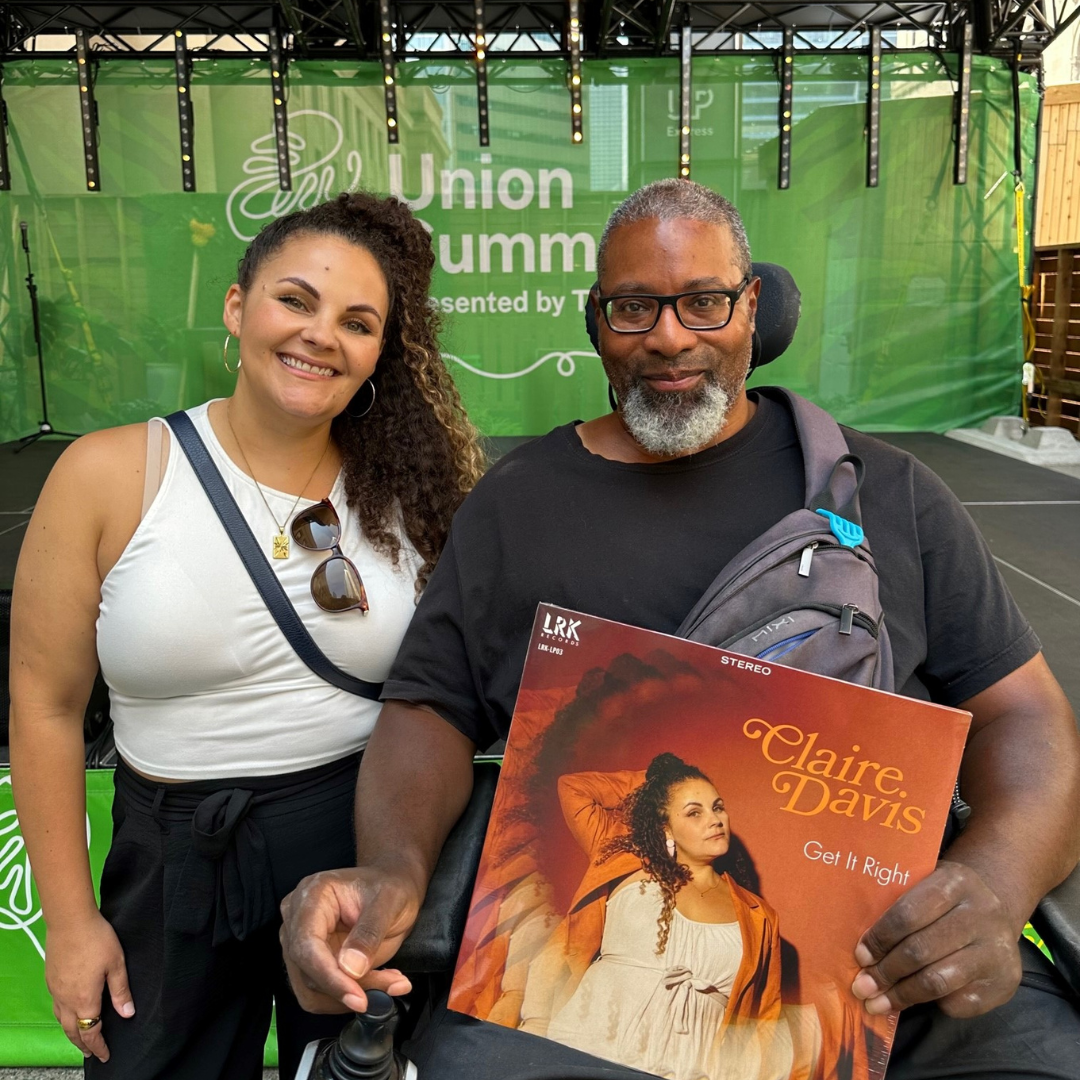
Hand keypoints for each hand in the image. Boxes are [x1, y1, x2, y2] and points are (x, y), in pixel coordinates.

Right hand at [45, 911, 134, 1062]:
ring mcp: (55, 990)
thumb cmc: (97, 939)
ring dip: (72, 1032)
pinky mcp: (50, 980)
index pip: (91, 1031)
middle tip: (92, 1053)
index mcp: (84, 999)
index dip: (98, 1046)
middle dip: (83, 1045)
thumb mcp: (116, 964)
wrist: (69, 921)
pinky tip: (71, 1011)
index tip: (105, 1055)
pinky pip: (57, 1006)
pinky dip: (64, 1017)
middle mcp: (66, 1000)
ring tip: (81, 1036)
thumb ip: (121, 991)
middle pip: (72, 1031)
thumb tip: (127, 1014)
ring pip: (62, 1020)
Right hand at [279, 867, 416, 1013]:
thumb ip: (369, 934)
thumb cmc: (391, 885)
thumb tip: (350, 969)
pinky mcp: (312, 961)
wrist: (395, 885)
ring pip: (312, 990)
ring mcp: (301, 941)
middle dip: (347, 988)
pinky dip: (348, 996)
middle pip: (307, 972)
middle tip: (388, 986)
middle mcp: (298, 918)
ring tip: (387, 982)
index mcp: (313, 895)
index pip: (306, 946)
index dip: (330, 977)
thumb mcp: (389, 902)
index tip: (358, 997)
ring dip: (349, 997)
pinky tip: (376, 983)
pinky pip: (322, 993)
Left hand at [851, 860, 1021, 1017]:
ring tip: (877, 1002)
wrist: (997, 909)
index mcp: (955, 882)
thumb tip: (861, 951)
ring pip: (937, 981)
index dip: (881, 938)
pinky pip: (957, 1001)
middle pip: (921, 950)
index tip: (860, 955)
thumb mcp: (925, 885)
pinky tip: (912, 1000)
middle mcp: (981, 915)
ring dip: (901, 995)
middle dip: (886, 972)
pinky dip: (930, 1004)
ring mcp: (996, 950)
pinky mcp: (1004, 982)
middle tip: (862, 986)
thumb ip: (898, 907)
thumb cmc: (945, 899)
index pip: (909, 913)